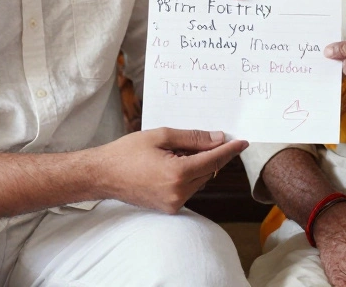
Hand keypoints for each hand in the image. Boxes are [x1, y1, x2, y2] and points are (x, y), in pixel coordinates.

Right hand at [94, 128, 247, 213]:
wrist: (103, 175)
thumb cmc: (127, 152)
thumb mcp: (161, 136)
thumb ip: (192, 138)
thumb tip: (218, 139)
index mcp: (177, 174)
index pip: (213, 161)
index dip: (229, 150)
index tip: (242, 142)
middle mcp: (178, 193)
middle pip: (209, 171)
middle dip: (212, 154)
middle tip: (208, 137)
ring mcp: (173, 204)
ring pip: (200, 181)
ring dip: (199, 165)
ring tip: (179, 151)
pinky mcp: (169, 208)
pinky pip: (189, 189)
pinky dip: (189, 175)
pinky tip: (175, 163)